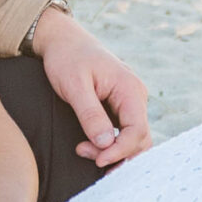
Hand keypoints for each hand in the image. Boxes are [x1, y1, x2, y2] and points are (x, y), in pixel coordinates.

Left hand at [28, 8, 150, 167]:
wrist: (62, 40)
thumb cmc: (66, 58)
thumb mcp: (74, 86)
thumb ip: (90, 115)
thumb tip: (106, 144)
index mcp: (130, 89)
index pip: (137, 131)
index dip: (120, 150)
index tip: (98, 160)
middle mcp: (136, 97)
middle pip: (140, 139)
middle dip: (116, 154)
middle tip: (84, 153)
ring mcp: (130, 102)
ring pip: (133, 139)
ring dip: (113, 152)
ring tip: (83, 150)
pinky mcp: (120, 107)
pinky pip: (123, 132)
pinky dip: (110, 145)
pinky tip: (90, 147)